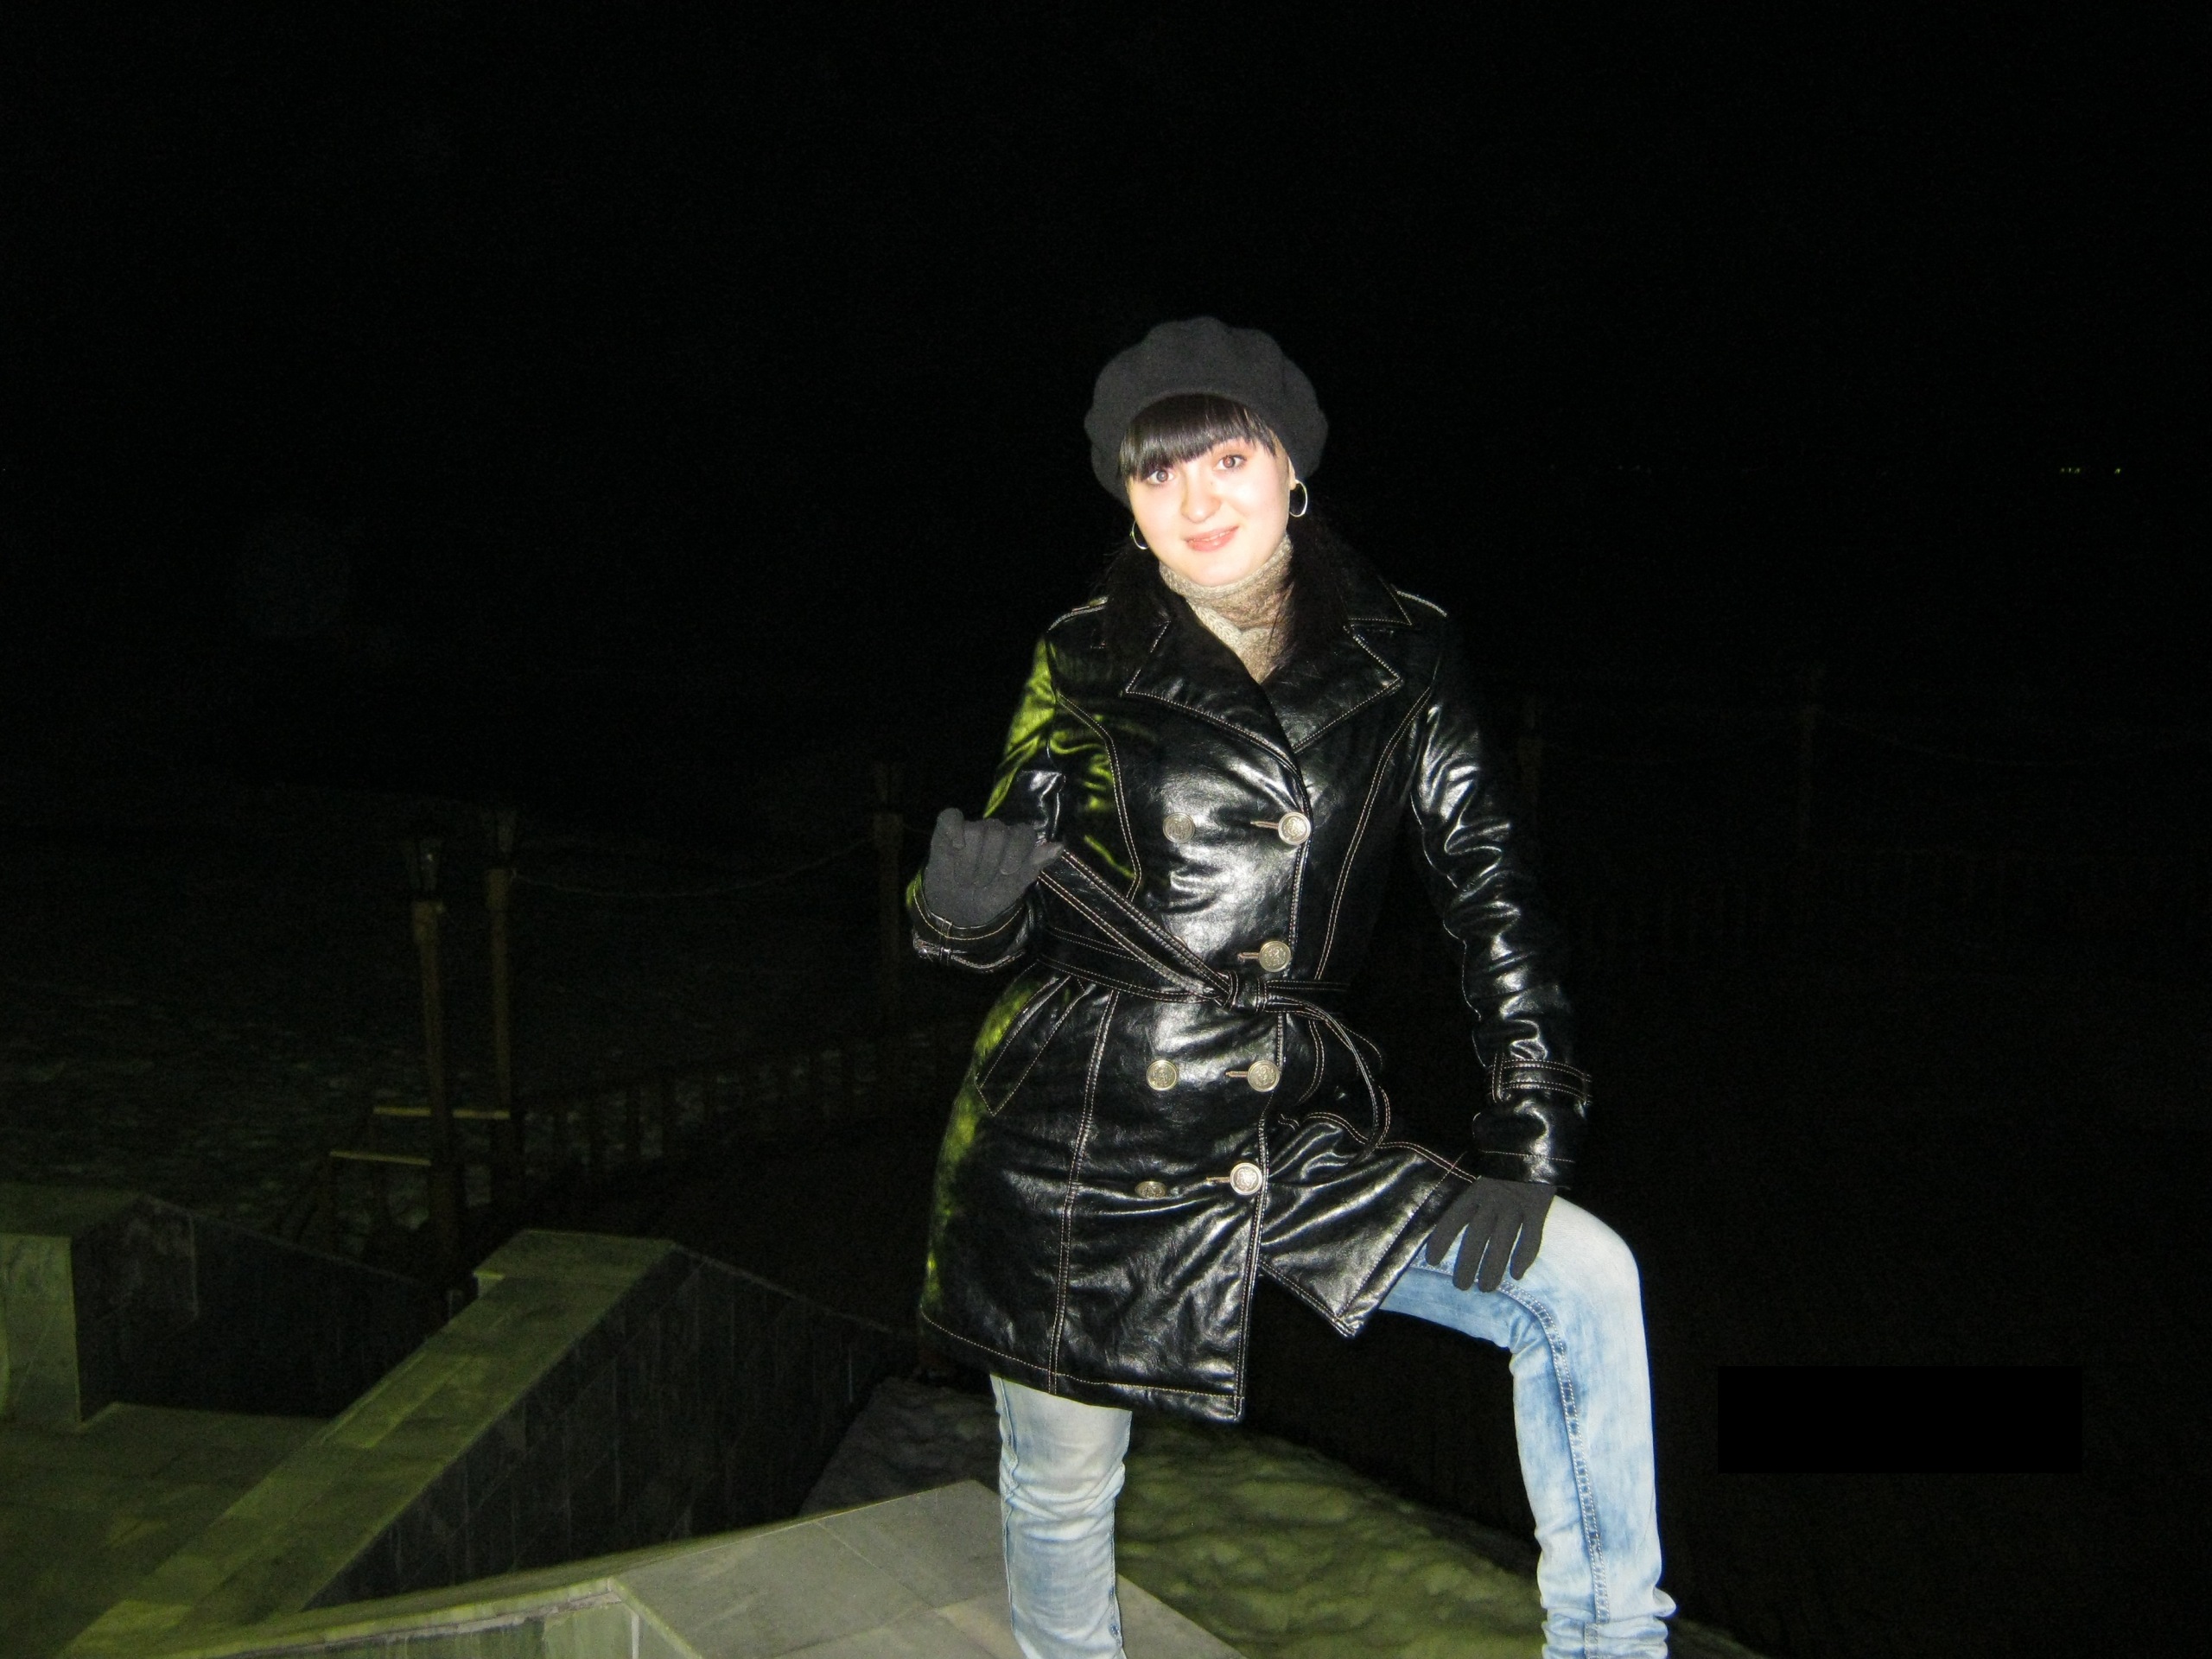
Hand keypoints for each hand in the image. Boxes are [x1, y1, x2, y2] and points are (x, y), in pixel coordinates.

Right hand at [922, 808, 1060, 928]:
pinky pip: (950, 817)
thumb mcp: (1017, 885)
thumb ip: (1036, 864)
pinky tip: (956, 846)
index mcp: (1016, 840)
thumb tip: (1060, 846)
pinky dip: (954, 829)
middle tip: (981, 882)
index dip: (1016, 851)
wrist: (960, 909)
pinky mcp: (948, 829)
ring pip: (975, 831)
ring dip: (969, 862)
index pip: (1023, 832)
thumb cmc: (991, 895)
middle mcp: (995, 830)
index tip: (1006, 873)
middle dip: (989, 863)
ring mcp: (972, 828)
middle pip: (997, 832)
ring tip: (966, 879)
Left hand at [1424, 1176, 1556, 1291]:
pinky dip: (1524, 1255)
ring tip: (1486, 1288)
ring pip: (1502, 1240)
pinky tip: (1517, 1274)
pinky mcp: (1539, 1208)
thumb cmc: (1505, 1171)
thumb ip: (1473, 1202)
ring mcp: (1517, 1204)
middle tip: (1460, 1286)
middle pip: (1477, 1235)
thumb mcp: (1483, 1181)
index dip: (1442, 1239)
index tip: (1432, 1260)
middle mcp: (1494, 1199)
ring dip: (1493, 1266)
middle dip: (1467, 1262)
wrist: (1535, 1150)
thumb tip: (1451, 1230)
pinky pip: (1532, 1236)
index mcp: (1476, 1192)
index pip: (1454, 1217)